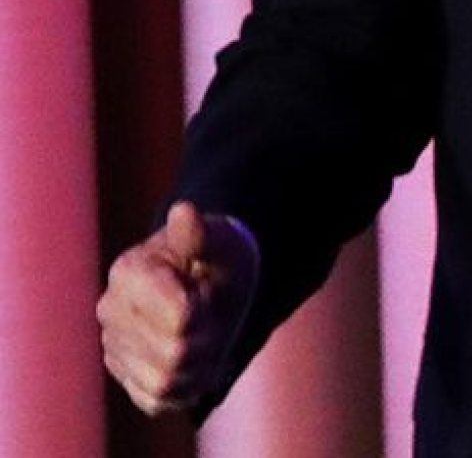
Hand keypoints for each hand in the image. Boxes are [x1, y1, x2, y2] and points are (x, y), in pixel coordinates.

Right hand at [96, 202, 258, 414]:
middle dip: (208, 340)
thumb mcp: (222, 242)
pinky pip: (157, 400)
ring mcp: (113, 345)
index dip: (207, 312)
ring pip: (166, 382)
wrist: (214, 282)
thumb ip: (202, 235)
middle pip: (175, 354)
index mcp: (128, 272)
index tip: (207, 292)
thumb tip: (184, 210)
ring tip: (201, 337)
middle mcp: (110, 310)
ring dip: (199, 365)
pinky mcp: (123, 374)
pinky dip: (185, 386)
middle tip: (210, 317)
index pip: (181, 319)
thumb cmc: (220, 258)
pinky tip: (190, 359)